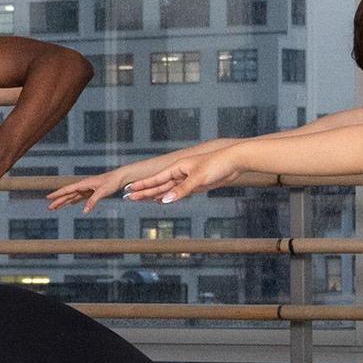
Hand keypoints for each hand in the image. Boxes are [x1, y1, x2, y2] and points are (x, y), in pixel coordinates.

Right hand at [44, 161, 141, 211]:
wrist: (120, 177)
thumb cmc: (112, 182)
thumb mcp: (102, 192)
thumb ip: (92, 201)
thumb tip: (84, 211)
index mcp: (83, 184)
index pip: (67, 190)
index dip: (57, 194)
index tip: (48, 197)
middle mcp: (83, 186)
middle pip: (68, 194)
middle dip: (58, 201)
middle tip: (49, 208)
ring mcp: (87, 189)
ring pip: (72, 196)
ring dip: (64, 202)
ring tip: (55, 207)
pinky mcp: (92, 192)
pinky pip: (80, 197)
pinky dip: (74, 201)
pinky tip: (71, 203)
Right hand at [120, 150, 241, 203]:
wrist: (234, 162)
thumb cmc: (216, 165)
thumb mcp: (197, 179)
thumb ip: (181, 191)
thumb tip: (164, 200)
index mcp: (178, 167)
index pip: (155, 179)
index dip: (142, 185)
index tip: (128, 189)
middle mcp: (180, 173)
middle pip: (158, 185)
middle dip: (143, 191)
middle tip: (129, 198)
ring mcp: (187, 180)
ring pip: (166, 190)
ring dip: (153, 195)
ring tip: (140, 199)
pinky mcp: (196, 185)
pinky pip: (178, 193)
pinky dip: (168, 197)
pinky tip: (161, 200)